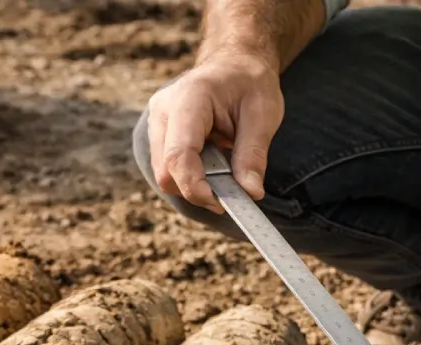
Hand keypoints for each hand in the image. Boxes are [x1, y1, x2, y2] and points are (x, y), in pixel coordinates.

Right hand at [147, 51, 283, 212]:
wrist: (235, 63)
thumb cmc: (250, 83)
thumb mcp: (263, 114)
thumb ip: (253, 154)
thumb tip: (250, 193)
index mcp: (189, 98)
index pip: (179, 155)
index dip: (196, 187)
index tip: (222, 203)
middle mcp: (163, 110)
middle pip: (167, 171)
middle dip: (197, 190)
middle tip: (232, 191)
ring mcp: (157, 122)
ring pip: (165, 175)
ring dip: (195, 184)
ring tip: (225, 170)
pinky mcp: (158, 134)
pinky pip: (168, 169)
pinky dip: (191, 177)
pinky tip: (212, 163)